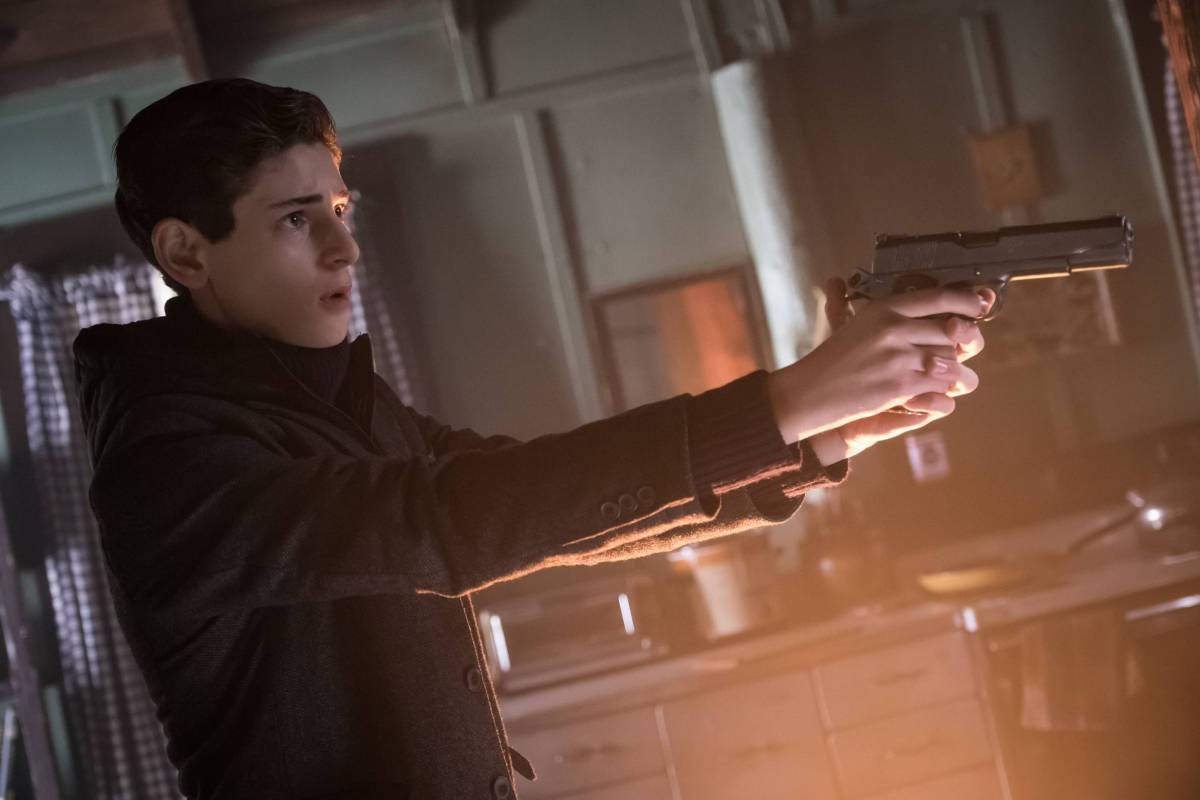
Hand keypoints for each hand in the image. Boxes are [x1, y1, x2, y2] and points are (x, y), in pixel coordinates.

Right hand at [769, 278, 994, 461]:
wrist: (809, 392)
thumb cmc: (832, 360)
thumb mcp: (856, 325)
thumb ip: (890, 316)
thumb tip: (932, 314)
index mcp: (885, 308)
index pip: (939, 298)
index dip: (966, 302)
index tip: (979, 306)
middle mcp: (895, 328)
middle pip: (952, 334)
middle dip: (959, 348)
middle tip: (957, 356)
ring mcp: (899, 357)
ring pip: (951, 363)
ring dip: (956, 375)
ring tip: (951, 381)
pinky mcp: (901, 386)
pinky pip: (941, 388)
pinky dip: (942, 395)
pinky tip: (933, 396)